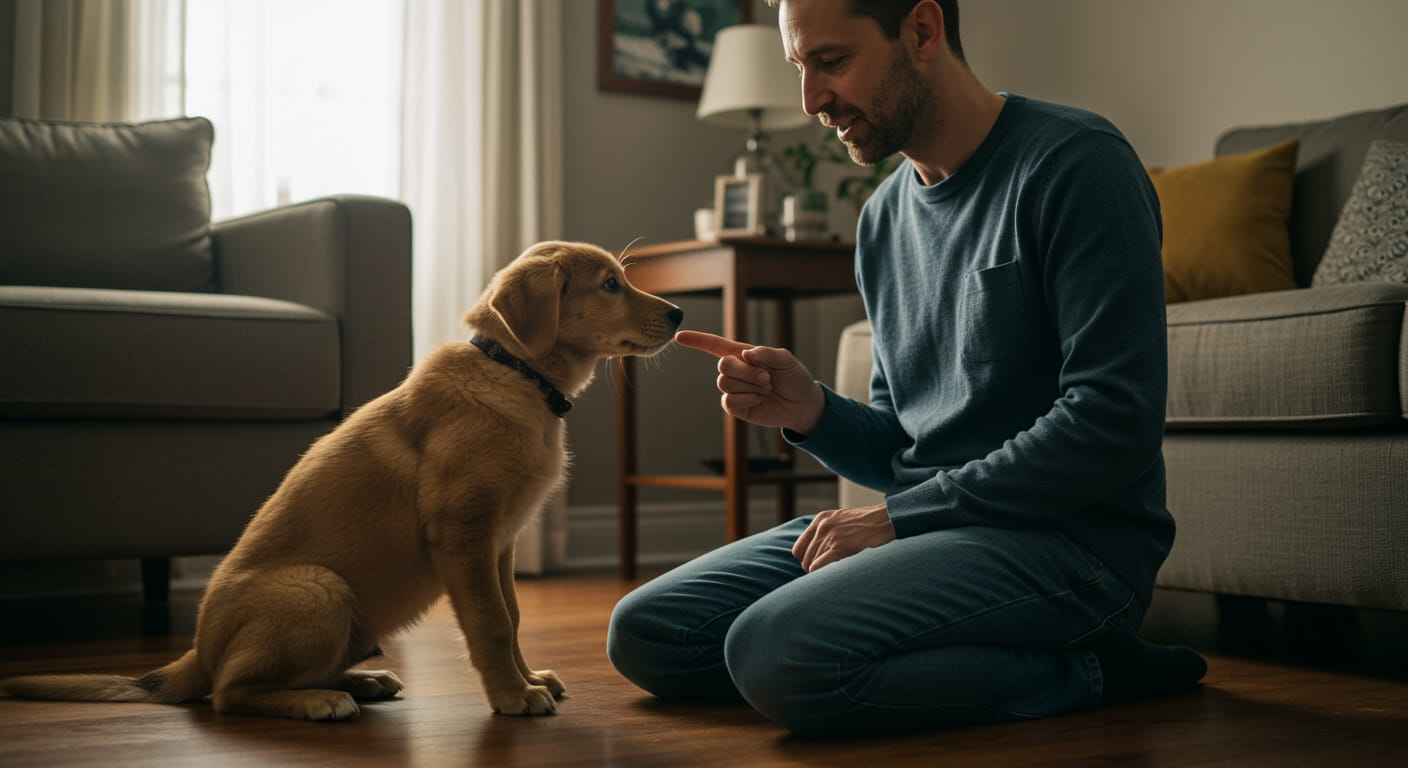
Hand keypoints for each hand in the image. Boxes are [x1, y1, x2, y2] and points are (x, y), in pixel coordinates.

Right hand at [675, 330, 824, 434]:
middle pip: (722, 366)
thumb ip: (767, 353)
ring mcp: (734, 390)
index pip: (714, 345)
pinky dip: (747, 400)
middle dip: (746, 372)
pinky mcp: (737, 407)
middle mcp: (736, 371)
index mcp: (743, 354)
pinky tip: (759, 400)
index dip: (697, 340)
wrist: (802, 404)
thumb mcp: (787, 360)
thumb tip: (745, 355)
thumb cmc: (795, 378)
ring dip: (750, 386)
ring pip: (725, 384)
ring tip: (766, 388)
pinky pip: (729, 402)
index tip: (679, 336)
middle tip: (767, 378)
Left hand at [791, 504, 895, 571]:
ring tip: (830, 575)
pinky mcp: (840, 546)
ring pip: (812, 562)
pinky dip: (820, 572)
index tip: (812, 566)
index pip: (798, 547)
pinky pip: (821, 564)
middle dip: (810, 569)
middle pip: (804, 557)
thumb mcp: (841, 520)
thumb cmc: (867, 523)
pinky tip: (824, 576)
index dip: (804, 560)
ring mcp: (830, 536)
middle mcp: (822, 526)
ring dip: (819, 572)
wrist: (885, 519)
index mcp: (820, 519)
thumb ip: (826, 532)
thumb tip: (816, 554)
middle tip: (822, 574)